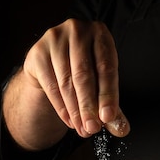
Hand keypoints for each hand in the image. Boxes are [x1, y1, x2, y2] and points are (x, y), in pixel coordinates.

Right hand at [22, 18, 129, 137]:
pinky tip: (69, 121)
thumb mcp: (101, 83)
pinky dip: (61, 108)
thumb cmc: (83, 71)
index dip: (108, 95)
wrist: (51, 63)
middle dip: (89, 107)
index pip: (106, 67)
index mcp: (100, 33)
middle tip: (92, 129)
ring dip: (75, 111)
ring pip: (66, 83)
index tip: (108, 118)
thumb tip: (122, 130)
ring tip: (82, 129)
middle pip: (84, 75)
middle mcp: (77, 30)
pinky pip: (50, 86)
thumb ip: (111, 106)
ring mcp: (54, 39)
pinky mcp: (37, 53)